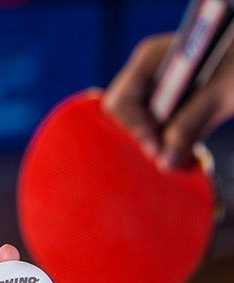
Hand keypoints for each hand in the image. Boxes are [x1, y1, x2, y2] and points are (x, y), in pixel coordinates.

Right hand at [103, 33, 233, 169]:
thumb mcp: (221, 92)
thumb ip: (190, 124)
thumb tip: (164, 162)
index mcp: (151, 60)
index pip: (120, 102)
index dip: (137, 127)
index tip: (161, 142)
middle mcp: (148, 75)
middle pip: (124, 118)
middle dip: (147, 138)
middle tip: (174, 149)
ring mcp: (156, 92)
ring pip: (140, 131)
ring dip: (163, 147)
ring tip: (187, 151)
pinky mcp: (168, 108)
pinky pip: (156, 136)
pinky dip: (172, 147)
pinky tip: (189, 150)